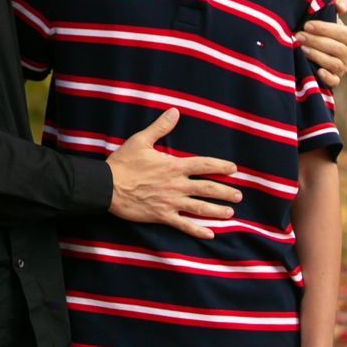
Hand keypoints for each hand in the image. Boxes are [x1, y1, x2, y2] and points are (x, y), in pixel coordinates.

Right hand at [106, 109, 240, 240]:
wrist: (107, 186)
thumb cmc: (123, 163)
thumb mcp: (140, 140)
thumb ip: (160, 126)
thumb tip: (175, 111)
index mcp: (173, 166)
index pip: (203, 165)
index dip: (220, 166)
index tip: (234, 169)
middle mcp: (176, 185)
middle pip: (208, 189)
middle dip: (226, 192)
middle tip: (239, 195)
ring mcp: (170, 202)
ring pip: (200, 208)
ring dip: (217, 211)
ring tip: (231, 213)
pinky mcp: (162, 216)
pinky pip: (184, 226)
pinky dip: (197, 230)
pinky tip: (210, 234)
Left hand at [297, 0, 346, 88]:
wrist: (305, 44)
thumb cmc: (316, 28)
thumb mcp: (325, 14)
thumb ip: (336, 5)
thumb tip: (341, 7)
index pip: (343, 33)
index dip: (326, 29)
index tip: (307, 25)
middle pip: (338, 49)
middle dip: (317, 41)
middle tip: (298, 36)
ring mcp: (341, 68)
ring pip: (335, 64)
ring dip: (318, 56)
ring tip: (301, 48)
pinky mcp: (333, 80)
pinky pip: (335, 81)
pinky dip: (327, 77)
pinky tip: (318, 71)